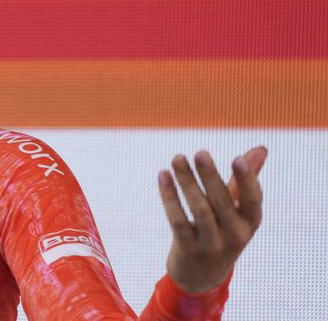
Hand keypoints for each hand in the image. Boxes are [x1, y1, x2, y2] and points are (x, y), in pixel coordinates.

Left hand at [157, 146, 266, 292]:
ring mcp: (211, 244)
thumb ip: (245, 179)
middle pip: (222, 202)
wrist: (202, 275)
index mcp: (250, 222)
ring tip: (177, 158)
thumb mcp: (238, 210)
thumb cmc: (223, 231)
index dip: (247, 180)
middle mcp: (234, 235)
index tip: (238, 158)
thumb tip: (261, 149)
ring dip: (187, 181)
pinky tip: (163, 176)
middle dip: (210, 176)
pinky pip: (178, 220)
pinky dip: (170, 197)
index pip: (253, 200)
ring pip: (199, 209)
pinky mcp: (188, 248)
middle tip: (200, 152)